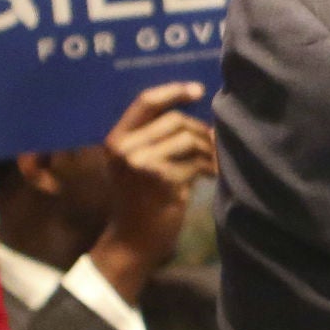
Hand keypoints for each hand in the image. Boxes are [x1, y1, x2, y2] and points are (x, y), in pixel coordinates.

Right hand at [89, 82, 214, 303]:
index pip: (146, 101)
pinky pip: (196, 162)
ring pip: (189, 139)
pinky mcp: (160, 178)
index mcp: (117, 138)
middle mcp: (124, 146)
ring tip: (212, 163)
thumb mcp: (140, 162)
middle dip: (201, 131)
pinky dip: (209, 168)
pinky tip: (211, 176)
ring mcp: (140, 162)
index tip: (199, 90)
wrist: (135, 239)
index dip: (174, 91)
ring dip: (209, 150)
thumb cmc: (144, 198)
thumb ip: (156, 135)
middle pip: (176, 120)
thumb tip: (196, 104)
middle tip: (212, 147)